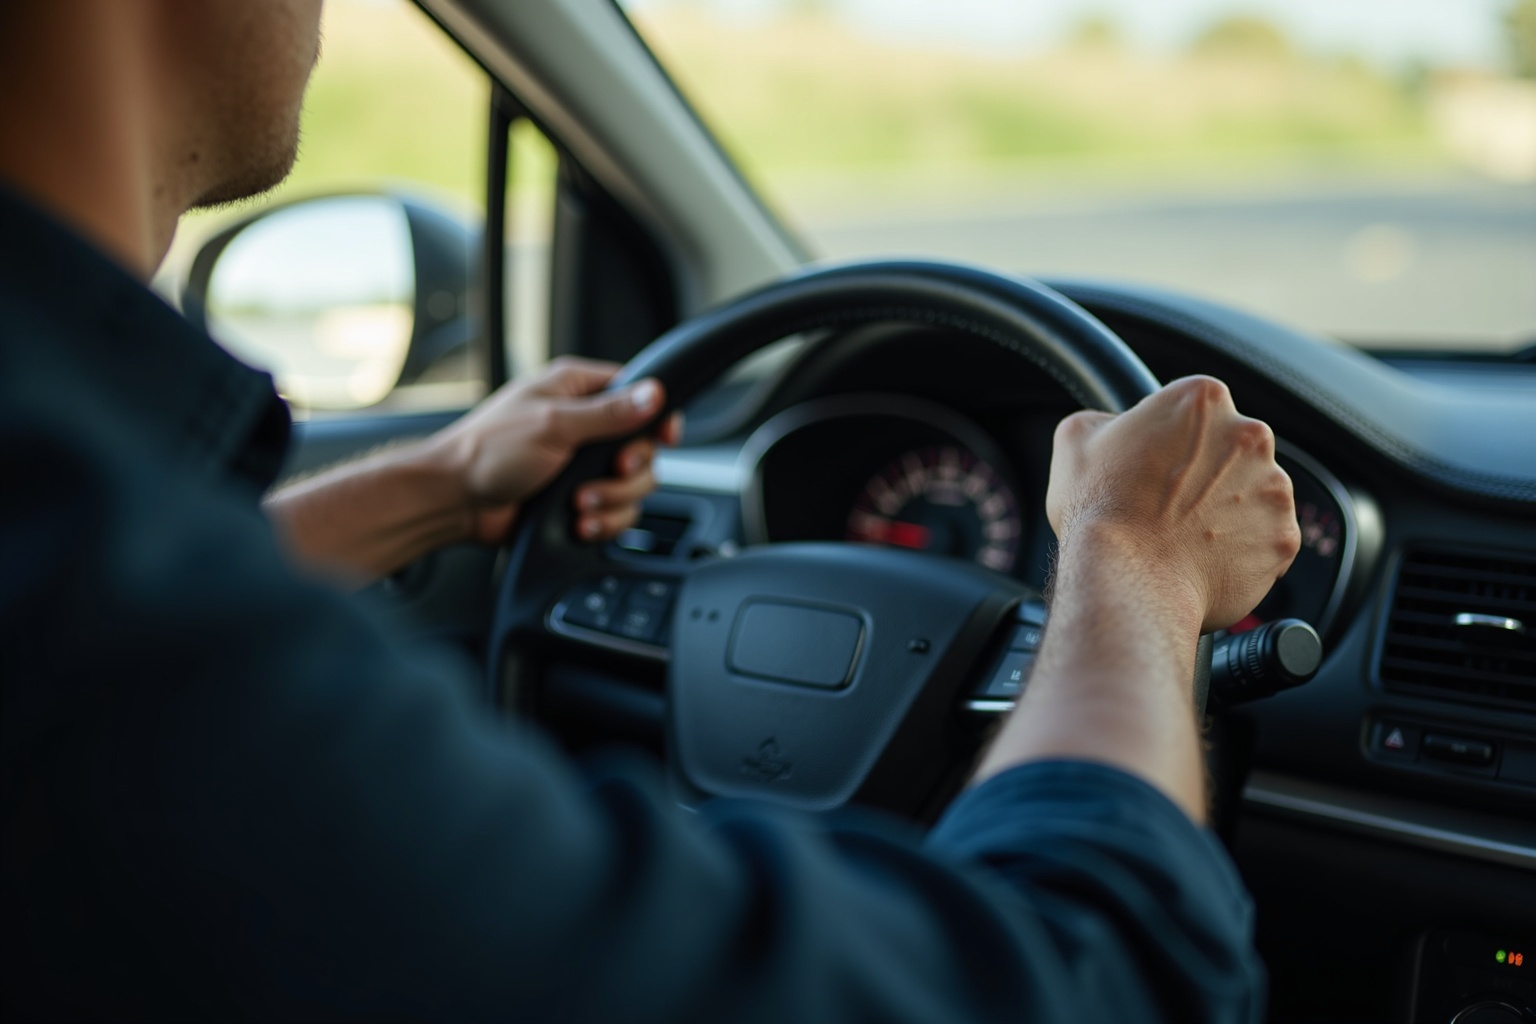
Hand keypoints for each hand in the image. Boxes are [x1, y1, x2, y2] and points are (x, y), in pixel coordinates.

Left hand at [428, 357, 682, 545]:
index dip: (657, 418)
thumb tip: (654, 394)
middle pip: (643, 447)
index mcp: (576, 390)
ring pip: (633, 485)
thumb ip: (608, 413)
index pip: (638, 395)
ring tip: (578, 504)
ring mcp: (581, 465)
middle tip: (609, 473)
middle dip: (629, 471)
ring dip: (611, 500)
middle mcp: (583, 425)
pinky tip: (577, 523)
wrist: (455, 502)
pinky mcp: (577, 499)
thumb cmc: (487, 452)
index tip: (664, 437)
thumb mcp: (552, 425)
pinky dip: (601, 522)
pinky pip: (614, 513)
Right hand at [1045, 376, 1299, 632]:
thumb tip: (1111, 428)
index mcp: (1204, 399)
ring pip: (1252, 496)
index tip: (1153, 465)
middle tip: (1165, 505)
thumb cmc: (1099, 510)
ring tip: (1181, 537)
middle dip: (1204, 475)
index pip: (1193, 412)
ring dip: (1226, 512)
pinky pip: (1265, 542)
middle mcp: (1250, 436)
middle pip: (1230, 451)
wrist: (1126, 578)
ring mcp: (1274, 489)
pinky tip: (1201, 560)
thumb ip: (1102, 421)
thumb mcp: (1074, 440)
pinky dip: (1241, 552)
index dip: (1168, 441)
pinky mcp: (1284, 538)